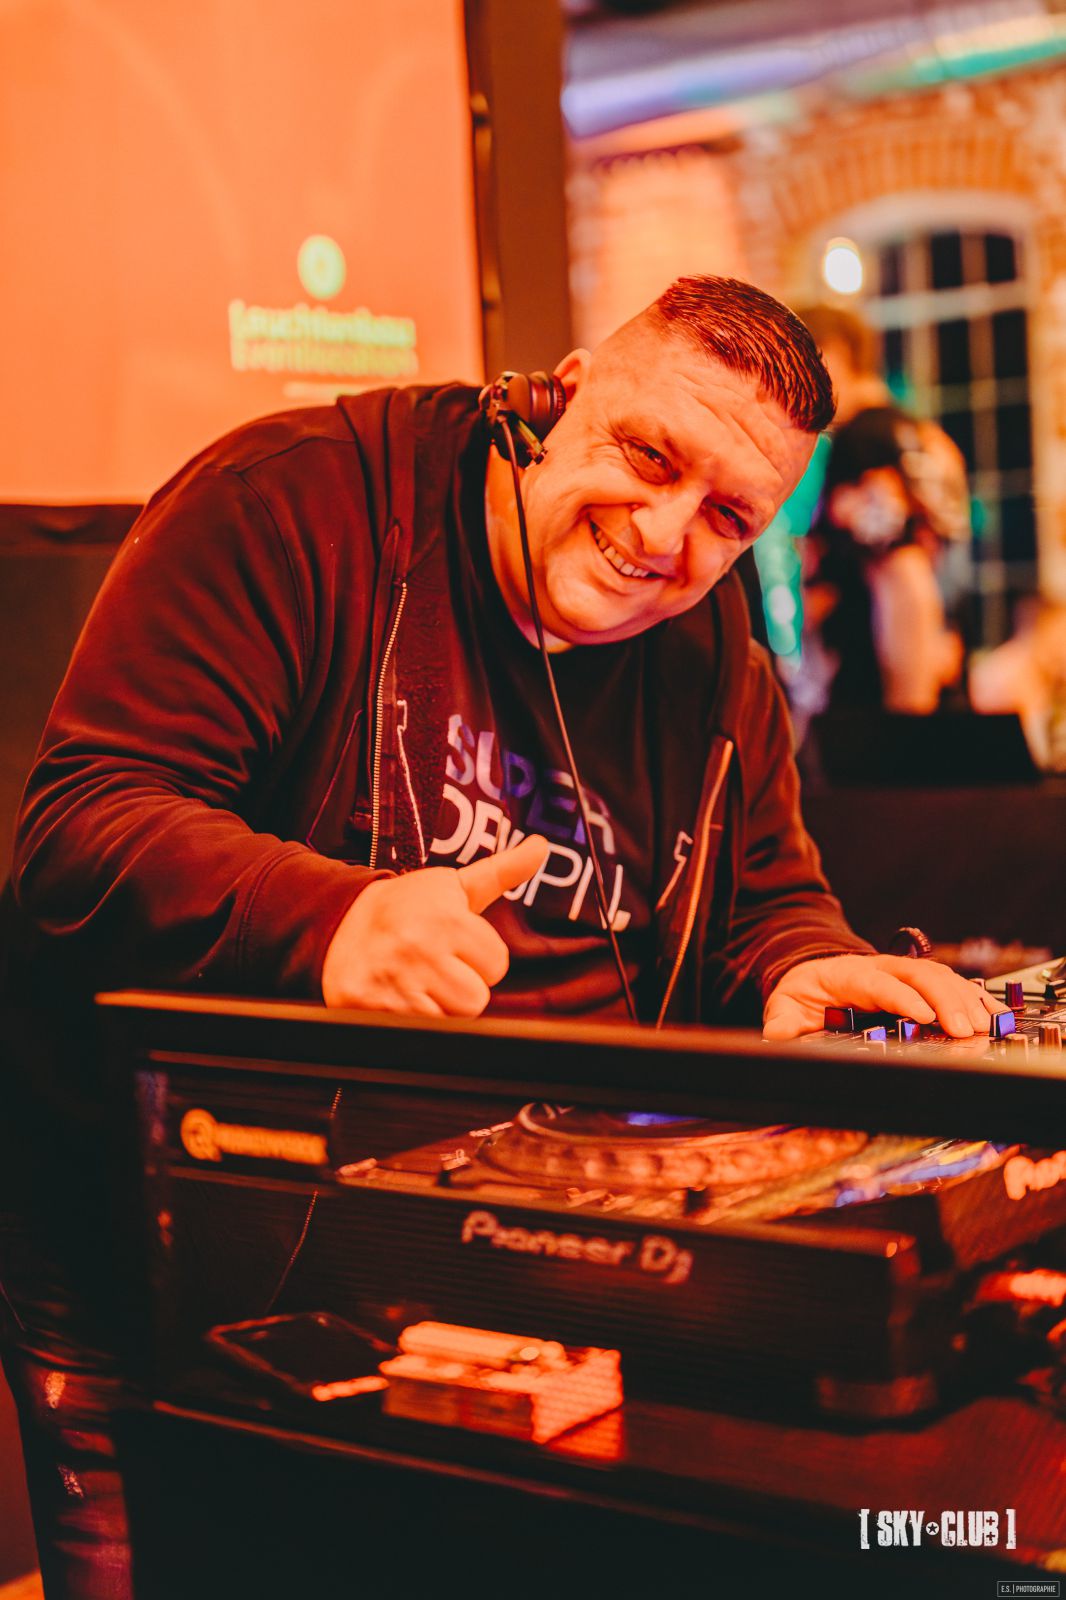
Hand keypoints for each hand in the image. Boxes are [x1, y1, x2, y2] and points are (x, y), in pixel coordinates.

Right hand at [321, 835, 548, 1016]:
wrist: (336, 924)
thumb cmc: (405, 906)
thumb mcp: (451, 886)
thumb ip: (501, 871)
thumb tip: (542, 846)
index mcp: (446, 918)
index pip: (497, 963)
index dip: (479, 956)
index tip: (453, 943)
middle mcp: (420, 950)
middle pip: (476, 998)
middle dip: (461, 985)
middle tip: (435, 965)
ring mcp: (396, 983)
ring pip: (452, 1019)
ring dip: (439, 1005)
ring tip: (419, 980)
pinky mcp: (373, 1009)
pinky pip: (420, 1030)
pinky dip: (414, 1019)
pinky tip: (402, 996)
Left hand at [762, 953, 1010, 1040]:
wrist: (811, 975)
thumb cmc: (802, 995)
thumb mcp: (785, 1009)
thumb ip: (783, 1025)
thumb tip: (780, 1037)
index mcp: (848, 975)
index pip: (879, 983)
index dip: (902, 998)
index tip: (922, 1016)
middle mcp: (880, 969)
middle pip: (919, 976)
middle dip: (944, 1000)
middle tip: (964, 1030)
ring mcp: (902, 973)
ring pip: (939, 977)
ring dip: (964, 999)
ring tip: (984, 1025)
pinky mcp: (917, 983)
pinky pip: (949, 984)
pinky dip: (972, 997)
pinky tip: (992, 1013)